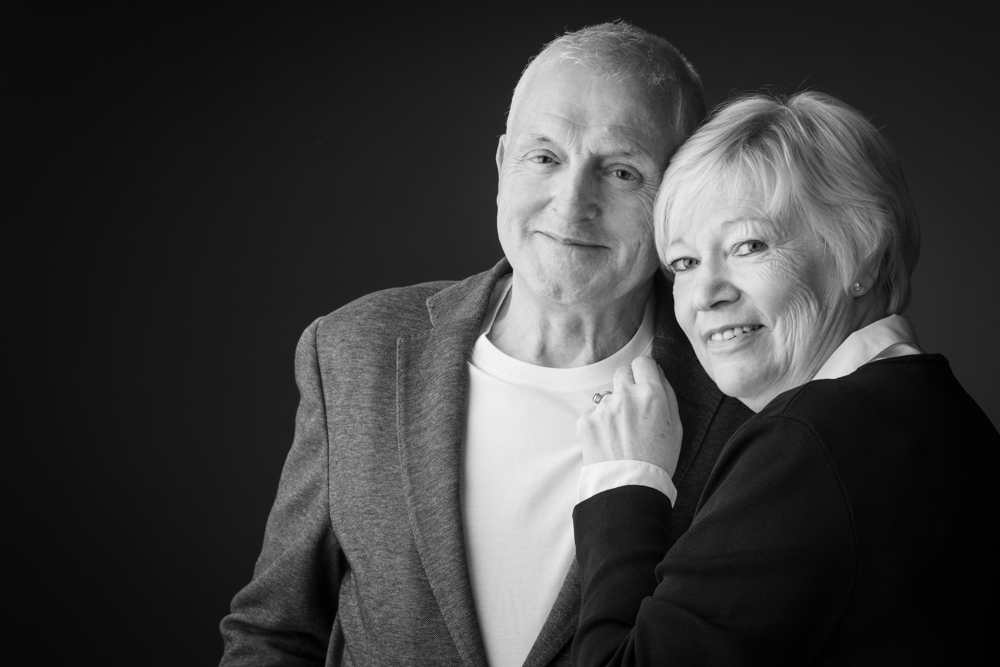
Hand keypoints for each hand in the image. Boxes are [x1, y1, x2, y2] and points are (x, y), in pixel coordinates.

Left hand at [577, 356, 682, 477]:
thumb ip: (667, 395)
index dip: (643, 371)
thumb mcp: (676, 426)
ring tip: (620, 435)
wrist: (630, 488)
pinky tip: (608, 442)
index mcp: (651, 394)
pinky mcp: (586, 421)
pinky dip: (598, 425)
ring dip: (612, 408)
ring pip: (607, 397)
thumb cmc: (659, 459)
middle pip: (622, 373)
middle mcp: (625, 395)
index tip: (643, 380)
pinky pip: (593, 414)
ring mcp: (603, 408)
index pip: (643, 362)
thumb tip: (657, 372)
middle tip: (632, 409)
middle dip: (627, 385)